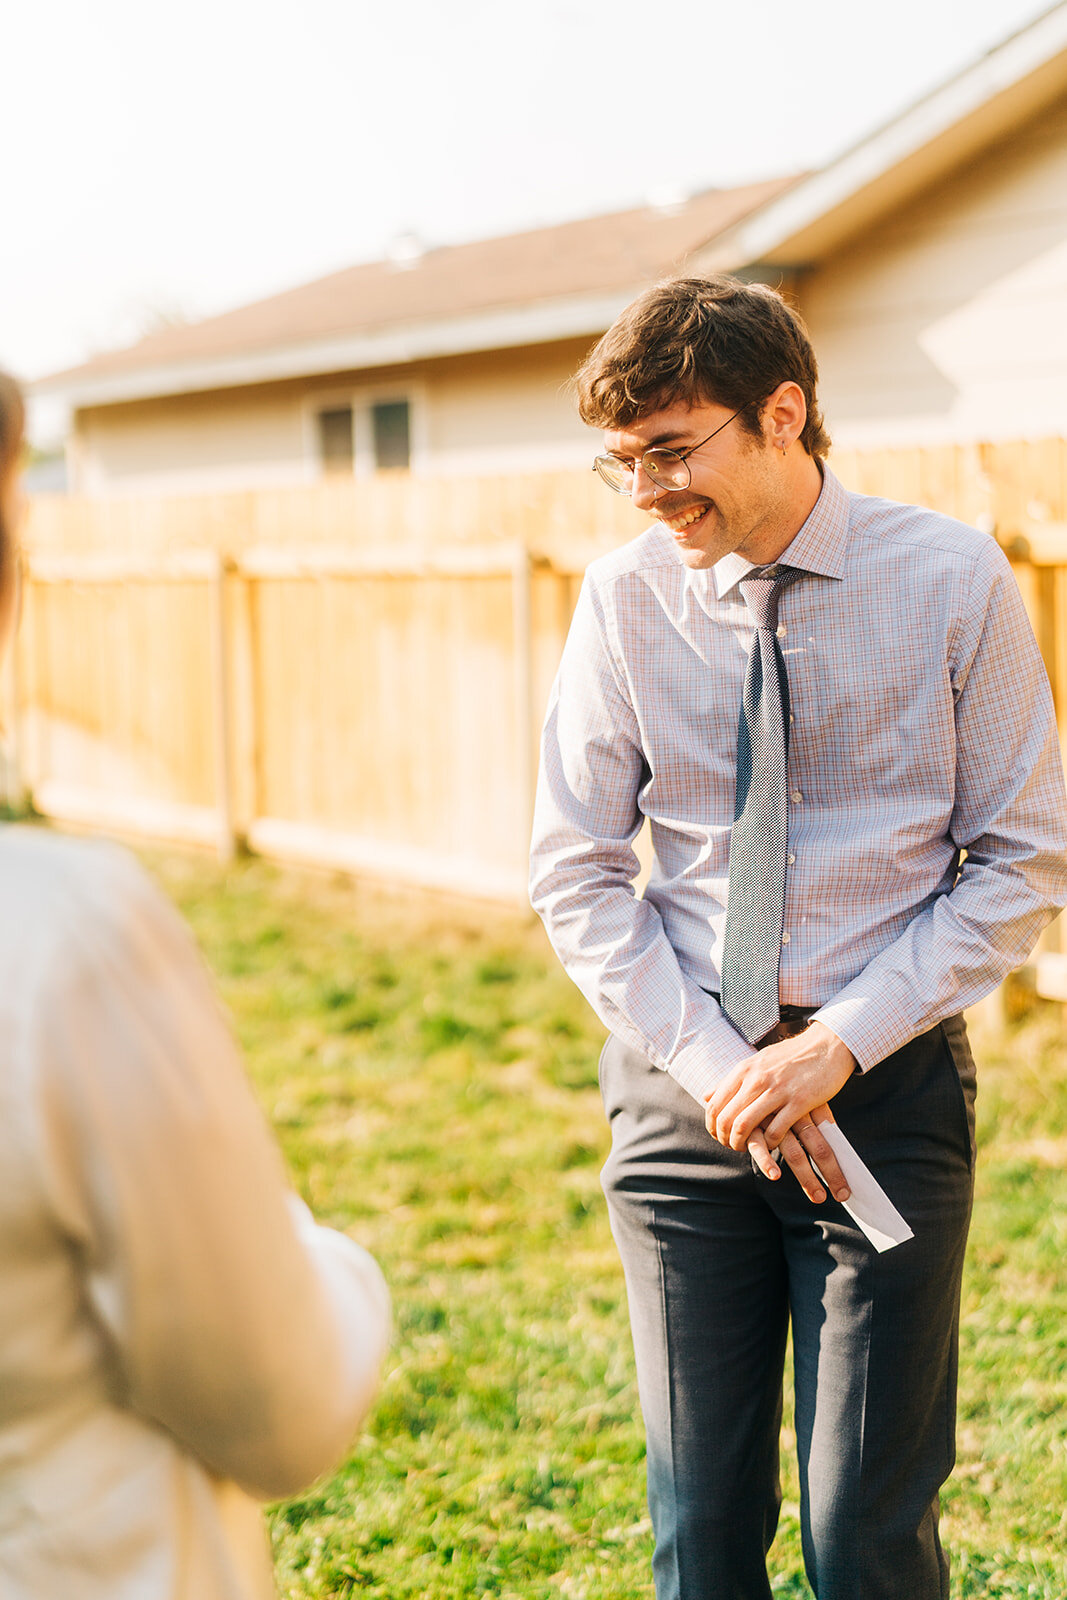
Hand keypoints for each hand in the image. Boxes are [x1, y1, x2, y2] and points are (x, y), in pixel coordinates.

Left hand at [705, 1023, 856, 1202]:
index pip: (715, 1104)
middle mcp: (757, 1079)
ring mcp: (777, 1090)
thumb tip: (705, 1096)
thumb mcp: (756, 1063)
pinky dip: (769, 1143)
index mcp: (744, 1070)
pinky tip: (771, 1143)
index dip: (712, 1126)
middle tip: (731, 1146)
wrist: (826, 1046)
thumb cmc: (789, 1057)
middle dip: (725, 1138)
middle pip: (727, 1118)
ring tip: (747, 1148)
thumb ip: (731, 1081)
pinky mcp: (799, 1102)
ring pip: (745, 1125)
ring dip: (742, 1143)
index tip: (718, 1136)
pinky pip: (775, 1130)